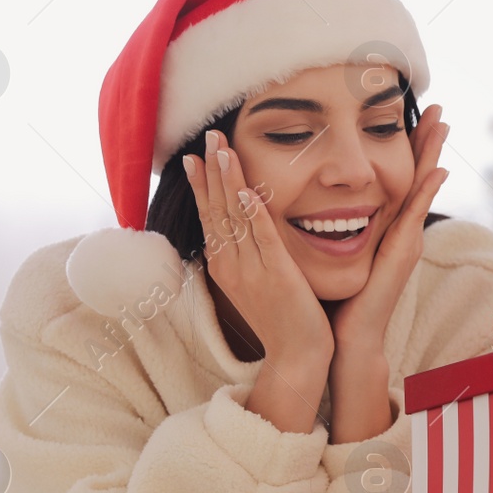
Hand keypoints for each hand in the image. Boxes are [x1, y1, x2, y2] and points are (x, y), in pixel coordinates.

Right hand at [184, 128, 333, 367]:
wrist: (296, 355)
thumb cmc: (282, 318)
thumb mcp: (256, 282)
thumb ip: (249, 254)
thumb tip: (244, 226)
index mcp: (225, 266)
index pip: (209, 217)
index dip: (202, 185)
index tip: (195, 157)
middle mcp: (231, 265)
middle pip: (215, 210)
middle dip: (211, 172)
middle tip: (207, 137)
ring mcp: (251, 270)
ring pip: (234, 217)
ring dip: (226, 180)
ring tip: (220, 149)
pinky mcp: (276, 274)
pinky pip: (262, 237)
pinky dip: (252, 212)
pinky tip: (245, 189)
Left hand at [328, 103, 449, 352]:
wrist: (348, 334)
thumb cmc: (340, 297)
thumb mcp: (339, 251)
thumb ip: (337, 228)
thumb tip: (312, 201)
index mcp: (386, 228)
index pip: (400, 178)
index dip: (408, 149)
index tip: (414, 116)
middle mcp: (401, 231)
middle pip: (418, 176)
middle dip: (427, 141)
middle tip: (438, 108)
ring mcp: (406, 241)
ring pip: (421, 188)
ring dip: (433, 155)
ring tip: (443, 126)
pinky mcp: (402, 253)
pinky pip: (415, 215)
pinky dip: (428, 192)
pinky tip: (437, 170)